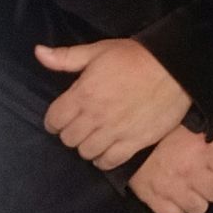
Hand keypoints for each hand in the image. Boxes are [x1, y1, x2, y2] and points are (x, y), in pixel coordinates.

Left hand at [35, 37, 192, 167]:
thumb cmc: (134, 57)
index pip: (54, 119)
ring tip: (92, 137)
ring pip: (85, 152)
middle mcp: (95, 117)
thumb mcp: (97, 50)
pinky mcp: (133, 143)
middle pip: (68, 139)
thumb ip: (66, 57)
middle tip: (78, 126)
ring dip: (85, 146)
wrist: (174, 69)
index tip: (60, 118)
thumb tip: (38, 53)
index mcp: (83, 94)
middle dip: (69, 133)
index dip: (54, 120)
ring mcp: (114, 132)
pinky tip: (105, 150)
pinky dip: (103, 160)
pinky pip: (109, 162)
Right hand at [128, 125, 212, 212]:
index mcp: (202, 148)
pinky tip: (172, 196)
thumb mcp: (197, 122)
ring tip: (186, 187)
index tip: (212, 160)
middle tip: (201, 175)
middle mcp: (190, 170)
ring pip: (200, 208)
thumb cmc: (165, 128)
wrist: (125, 135)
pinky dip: (175, 208)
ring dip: (195, 199)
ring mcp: (171, 187)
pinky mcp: (153, 199)